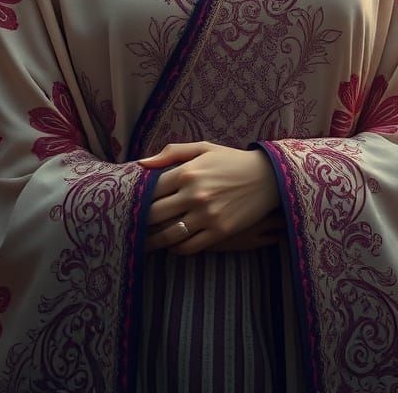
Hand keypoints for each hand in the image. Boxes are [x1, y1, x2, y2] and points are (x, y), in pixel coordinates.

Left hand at [137, 142, 279, 254]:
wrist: (267, 177)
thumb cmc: (231, 160)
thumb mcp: (203, 148)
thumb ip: (171, 153)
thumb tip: (141, 164)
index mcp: (187, 171)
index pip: (150, 191)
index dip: (137, 200)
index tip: (130, 206)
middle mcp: (194, 194)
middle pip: (154, 215)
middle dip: (139, 222)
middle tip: (130, 227)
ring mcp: (207, 215)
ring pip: (169, 235)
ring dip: (153, 241)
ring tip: (145, 242)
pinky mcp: (220, 232)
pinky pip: (189, 247)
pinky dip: (176, 249)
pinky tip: (172, 245)